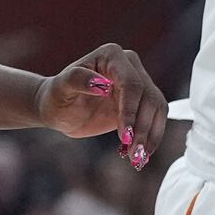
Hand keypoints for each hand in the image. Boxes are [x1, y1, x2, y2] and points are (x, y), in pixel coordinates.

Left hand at [36, 44, 167, 168]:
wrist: (59, 108)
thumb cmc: (56, 96)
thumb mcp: (60, 89)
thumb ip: (77, 80)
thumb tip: (102, 84)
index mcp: (113, 56)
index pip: (132, 84)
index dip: (131, 111)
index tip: (125, 136)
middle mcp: (131, 66)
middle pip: (149, 98)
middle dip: (143, 128)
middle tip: (135, 154)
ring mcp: (140, 83)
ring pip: (157, 109)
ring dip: (150, 135)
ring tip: (138, 158)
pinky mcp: (142, 102)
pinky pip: (155, 119)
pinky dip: (151, 137)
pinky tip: (142, 154)